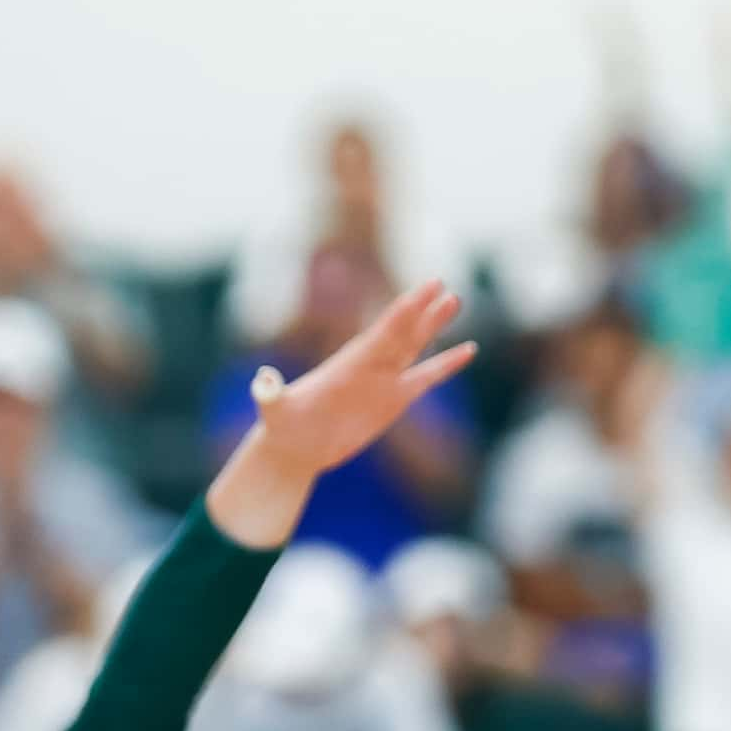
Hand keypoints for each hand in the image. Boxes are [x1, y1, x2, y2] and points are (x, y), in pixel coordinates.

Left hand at [206, 280, 473, 547]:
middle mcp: (370, 365)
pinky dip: (446, 364)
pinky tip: (468, 350)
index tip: (426, 287)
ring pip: (415, 346)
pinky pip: (426, 377)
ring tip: (455, 300)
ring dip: (435, 325)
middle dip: (423, 309)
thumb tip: (263, 382)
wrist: (295, 447)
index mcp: (350, 363)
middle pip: (402, 331)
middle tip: (443, 283)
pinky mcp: (394, 399)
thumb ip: (271, 394)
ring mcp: (384, 380)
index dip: (406, 309)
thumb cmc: (283, 427)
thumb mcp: (275, 411)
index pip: (383, 330)